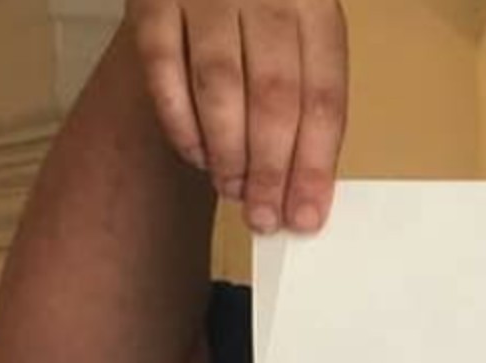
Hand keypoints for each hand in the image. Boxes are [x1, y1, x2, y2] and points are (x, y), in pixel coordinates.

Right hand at [126, 0, 348, 234]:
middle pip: (274, 101)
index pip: (323, 101)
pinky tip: (195, 154)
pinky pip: (162, 68)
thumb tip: (303, 180)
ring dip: (227, 153)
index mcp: (315, 8)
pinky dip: (179, 121)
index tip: (304, 218)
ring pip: (220, 89)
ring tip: (232, 191)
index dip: (314, 168)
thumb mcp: (301, 24)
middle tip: (263, 217)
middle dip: (269, 172)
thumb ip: (306, 87)